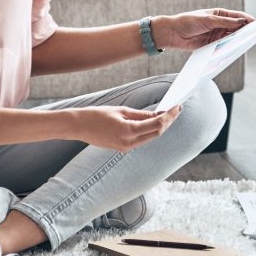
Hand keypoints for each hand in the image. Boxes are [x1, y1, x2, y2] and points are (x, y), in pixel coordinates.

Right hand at [66, 104, 182, 150]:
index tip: (177, 107)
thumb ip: (141, 115)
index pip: (157, 124)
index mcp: (129, 131)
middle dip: (168, 121)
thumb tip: (158, 114)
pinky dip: (150, 131)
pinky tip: (154, 122)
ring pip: (150, 137)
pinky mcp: (123, 148)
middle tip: (177, 109)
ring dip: (161, 126)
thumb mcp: (121, 111)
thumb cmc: (97, 115)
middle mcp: (129, 143)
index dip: (169, 116)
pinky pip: (141, 140)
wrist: (78, 126)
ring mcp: (126, 148)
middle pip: (156, 133)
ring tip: (169, 114)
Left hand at [151, 8, 254, 51]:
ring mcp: (216, 35)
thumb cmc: (188, 22)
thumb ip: (225, 22)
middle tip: (254, 35)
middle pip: (237, 28)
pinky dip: (229, 48)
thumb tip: (242, 21)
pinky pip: (224, 46)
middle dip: (245, 31)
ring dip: (238, 40)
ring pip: (232, 38)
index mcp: (219, 14)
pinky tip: (234, 49)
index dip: (247, 19)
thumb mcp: (208, 20)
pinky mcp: (212, 45)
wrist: (173, 34)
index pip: (237, 16)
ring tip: (246, 43)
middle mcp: (220, 24)